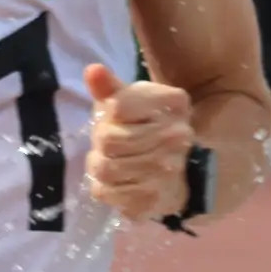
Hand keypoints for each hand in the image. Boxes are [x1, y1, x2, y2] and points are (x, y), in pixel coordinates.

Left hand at [83, 62, 193, 223]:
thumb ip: (110, 87)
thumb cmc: (145, 129)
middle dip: (100, 142)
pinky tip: (115, 182)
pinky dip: (104, 189)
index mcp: (174, 103)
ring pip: (105, 169)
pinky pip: (108, 194)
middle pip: (108, 139)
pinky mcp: (155, 201)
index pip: (118, 107)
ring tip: (108, 161)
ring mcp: (169, 171)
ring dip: (98, 166)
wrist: (176, 173)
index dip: (108, 114)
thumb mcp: (129, 102)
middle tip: (107, 145)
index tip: (116, 117)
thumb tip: (93, 70)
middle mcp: (177, 136)